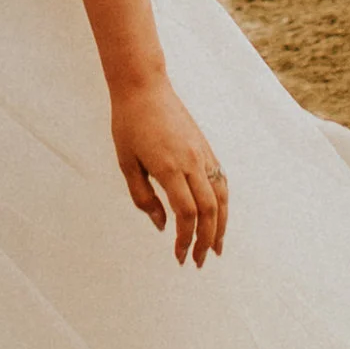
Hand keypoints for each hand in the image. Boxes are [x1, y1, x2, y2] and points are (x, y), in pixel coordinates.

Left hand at [110, 73, 227, 266]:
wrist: (144, 86)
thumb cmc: (128, 124)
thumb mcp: (126, 162)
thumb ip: (143, 197)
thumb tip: (162, 226)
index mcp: (169, 166)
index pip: (186, 213)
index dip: (185, 239)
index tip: (179, 257)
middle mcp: (191, 161)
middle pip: (209, 210)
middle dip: (206, 240)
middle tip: (198, 262)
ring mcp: (202, 153)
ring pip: (221, 197)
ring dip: (221, 226)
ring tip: (216, 248)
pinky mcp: (205, 147)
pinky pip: (221, 181)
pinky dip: (223, 204)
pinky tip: (219, 218)